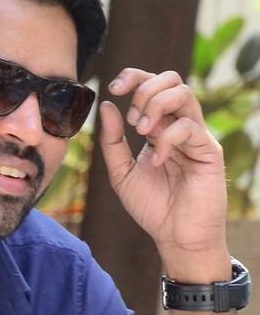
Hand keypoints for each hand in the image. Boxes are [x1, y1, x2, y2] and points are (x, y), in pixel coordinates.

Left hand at [99, 68, 228, 277]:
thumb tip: (106, 106)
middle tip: (132, 119)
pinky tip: (157, 161)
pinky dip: (166, 139)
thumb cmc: (153, 207)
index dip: (134, 77)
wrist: (176, 237)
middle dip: (145, 89)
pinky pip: (189, 127)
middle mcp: (179, 126)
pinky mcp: (208, 151)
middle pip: (172, 79)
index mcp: (158, 127)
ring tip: (141, 132)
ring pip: (184, 94)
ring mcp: (196, 136)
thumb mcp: (121, 173)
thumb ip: (112, 142)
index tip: (114, 88)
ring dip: (156, 106)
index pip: (152, 85)